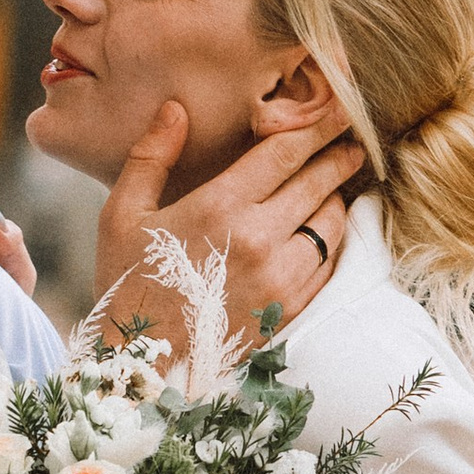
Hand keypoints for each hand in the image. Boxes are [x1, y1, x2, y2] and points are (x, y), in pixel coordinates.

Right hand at [91, 103, 361, 351]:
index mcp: (218, 208)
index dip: (316, 126)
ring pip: (329, 225)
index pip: (284, 153)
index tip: (337, 108)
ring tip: (335, 186)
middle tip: (353, 140)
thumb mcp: (121, 214)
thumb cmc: (126, 284)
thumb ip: (150, 157)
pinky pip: (327, 266)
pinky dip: (330, 243)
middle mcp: (258, 240)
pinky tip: (324, 232)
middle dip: (338, 156)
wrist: (138, 365)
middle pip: (317, 183)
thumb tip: (175, 109)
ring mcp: (279, 278)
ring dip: (336, 199)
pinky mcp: (289, 309)